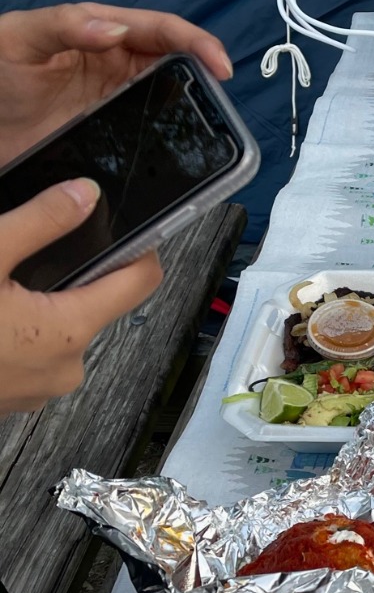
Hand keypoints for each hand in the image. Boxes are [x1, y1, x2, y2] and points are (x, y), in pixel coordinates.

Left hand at [0, 3, 231, 167]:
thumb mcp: (19, 37)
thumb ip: (64, 25)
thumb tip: (118, 29)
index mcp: (102, 29)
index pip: (161, 30)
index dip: (197, 43)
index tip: (220, 66)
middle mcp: (118, 62)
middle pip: (176, 65)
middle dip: (205, 79)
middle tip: (222, 105)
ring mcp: (118, 99)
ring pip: (170, 100)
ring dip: (194, 111)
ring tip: (212, 129)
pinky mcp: (114, 133)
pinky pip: (151, 134)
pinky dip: (171, 141)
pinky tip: (181, 153)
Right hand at [0, 178, 162, 413]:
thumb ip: (39, 222)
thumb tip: (84, 195)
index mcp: (68, 330)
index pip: (140, 282)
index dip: (141, 249)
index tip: (134, 228)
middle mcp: (64, 367)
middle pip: (92, 303)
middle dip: (65, 275)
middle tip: (22, 256)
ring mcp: (39, 388)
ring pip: (58, 327)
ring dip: (35, 303)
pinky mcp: (14, 396)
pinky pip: (31, 352)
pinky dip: (16, 330)